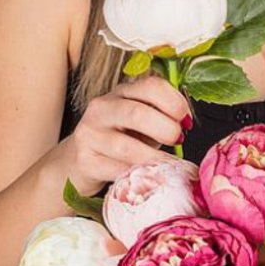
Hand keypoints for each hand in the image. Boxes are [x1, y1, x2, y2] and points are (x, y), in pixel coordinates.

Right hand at [58, 75, 191, 194]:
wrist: (78, 162)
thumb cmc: (119, 141)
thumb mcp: (141, 123)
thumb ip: (161, 116)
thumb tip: (186, 122)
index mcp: (121, 93)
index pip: (151, 86)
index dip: (174, 102)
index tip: (186, 121)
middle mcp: (102, 109)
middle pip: (137, 113)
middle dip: (165, 129)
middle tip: (178, 141)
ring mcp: (90, 134)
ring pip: (125, 146)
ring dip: (153, 158)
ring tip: (169, 165)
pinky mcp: (85, 161)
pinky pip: (115, 170)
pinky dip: (136, 176)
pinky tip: (149, 179)